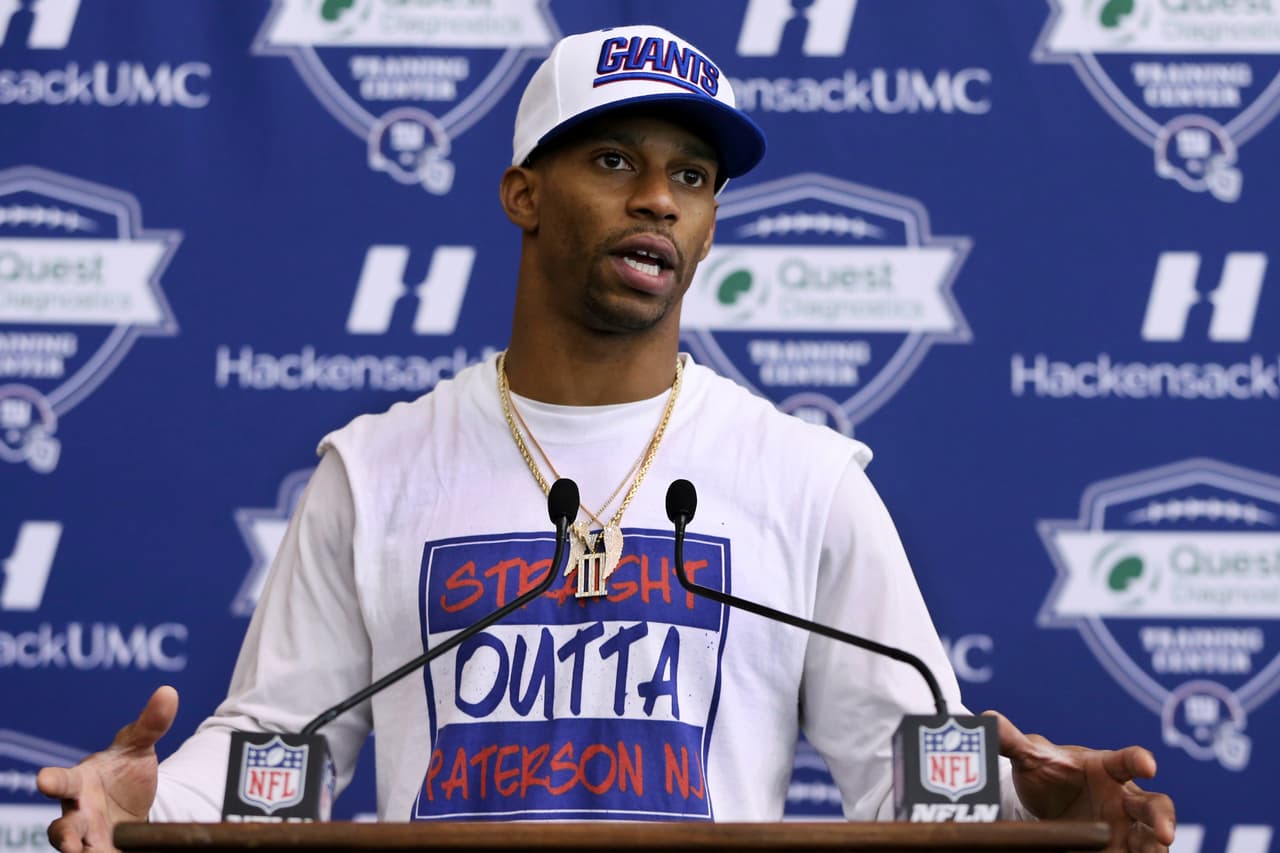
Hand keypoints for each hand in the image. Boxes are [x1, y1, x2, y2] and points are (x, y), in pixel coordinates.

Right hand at [38, 686, 178, 852]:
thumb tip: (169, 692)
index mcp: (79, 783)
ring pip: (75, 852)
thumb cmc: (125, 770)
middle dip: (64, 835)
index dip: (52, 780)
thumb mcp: (139, 746)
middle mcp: (77, 814)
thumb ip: (151, 724)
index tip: (44, 779)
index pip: (62, 781)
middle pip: (62, 829)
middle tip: (69, 843)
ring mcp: (87, 838)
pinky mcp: (102, 851)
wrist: (133, 803)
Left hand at [988, 711, 1174, 852]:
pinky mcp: (1117, 850)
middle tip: (1165, 835)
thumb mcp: (1031, 757)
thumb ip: (1012, 740)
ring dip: (1154, 849)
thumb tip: (986, 718)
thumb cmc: (1048, 772)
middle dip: (1162, 819)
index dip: (1139, 761)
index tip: (1148, 764)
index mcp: (1106, 768)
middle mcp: (1123, 798)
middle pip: (1154, 806)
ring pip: (1150, 840)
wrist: (1046, 802)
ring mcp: (1124, 828)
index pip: (1127, 760)